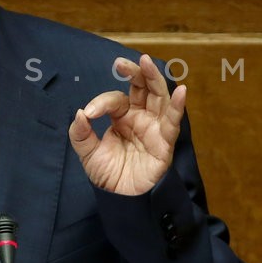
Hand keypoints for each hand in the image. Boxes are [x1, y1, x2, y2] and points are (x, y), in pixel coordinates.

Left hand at [68, 54, 185, 195]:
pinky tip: (181, 91)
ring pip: (159, 98)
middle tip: (122, 63)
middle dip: (136, 72)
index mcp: (123, 117)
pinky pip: (173, 122)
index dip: (102, 103)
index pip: (116, 100)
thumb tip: (80, 113)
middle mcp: (140, 118)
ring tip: (147, 63)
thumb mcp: (88, 153)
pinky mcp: (165, 143)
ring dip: (154, 79)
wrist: (120, 199)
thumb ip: (81, 133)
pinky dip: (178, 106)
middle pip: (143, 88)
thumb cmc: (108, 175)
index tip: (90, 113)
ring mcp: (154, 128)